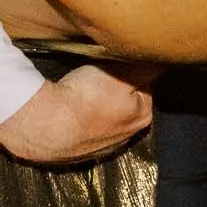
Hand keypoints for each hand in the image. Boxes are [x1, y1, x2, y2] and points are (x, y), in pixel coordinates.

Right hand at [0, 66, 151, 164]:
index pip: (144, 84)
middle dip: (112, 85)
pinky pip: (79, 126)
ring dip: (92, 101)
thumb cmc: (87, 98)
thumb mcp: (123, 72)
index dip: (129, 68)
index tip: (114, 60)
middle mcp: (124, 136)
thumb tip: (160, 57)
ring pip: (100, 113)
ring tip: (77, 87)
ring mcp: (98, 146)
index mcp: (141, 117)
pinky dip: (74, 115)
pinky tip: (66, 106)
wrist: (45, 126)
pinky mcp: (73, 150)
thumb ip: (145, 64)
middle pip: (122, 100)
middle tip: (95, 72)